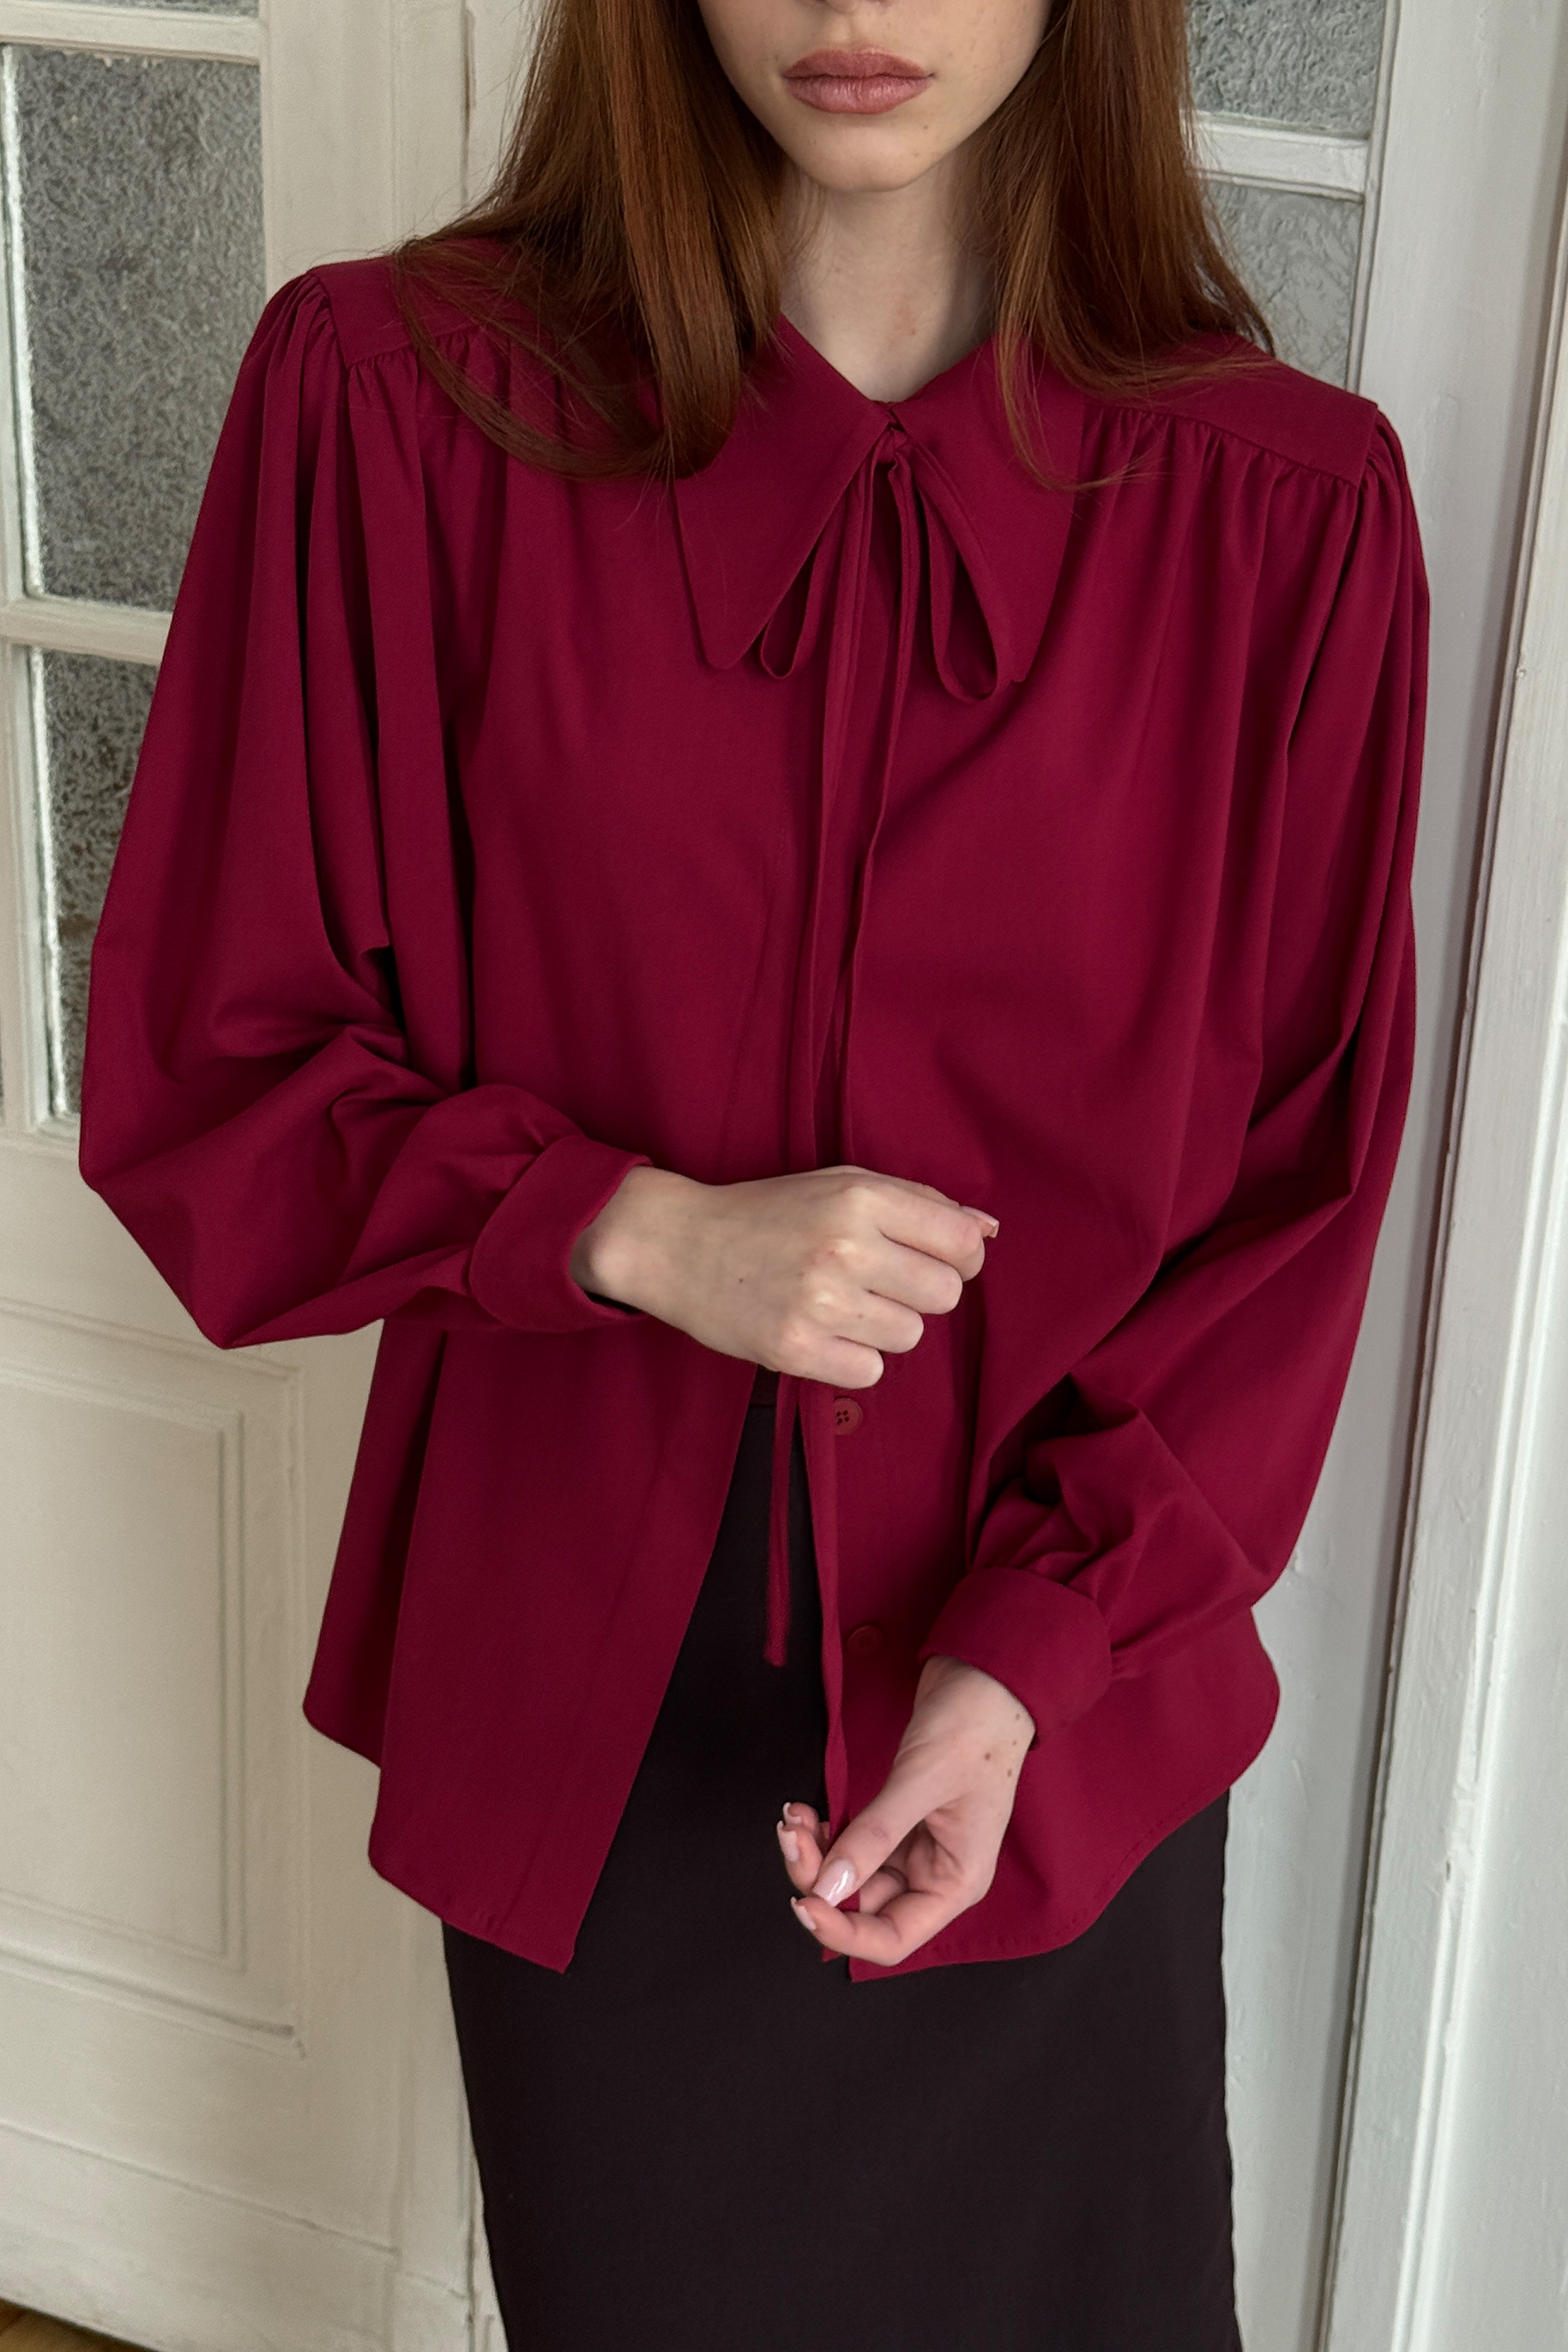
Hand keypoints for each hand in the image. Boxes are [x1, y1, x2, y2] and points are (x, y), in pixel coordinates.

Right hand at [570, 1164, 997, 1388]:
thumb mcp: (842, 1184)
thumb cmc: (770, 1212)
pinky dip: (852, 1358)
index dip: (960, 1258)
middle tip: (875, 1283)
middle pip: (944, 1295)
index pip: (963, 1244)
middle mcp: (844, 1247)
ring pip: (910, 1336)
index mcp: (861, 1197)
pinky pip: (870, 1371)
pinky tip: (820, 1332)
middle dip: (918, 1293)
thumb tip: (988, 1229)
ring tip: (840, 1305)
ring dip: (884, 1327)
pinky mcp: (793, 1349)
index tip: (932, 1260)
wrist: (679, 1244)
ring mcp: (818, 1301)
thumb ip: (919, 1202)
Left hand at [775, 1655, 1034, 1964]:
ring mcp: (912, 1847)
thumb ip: (873, 1837)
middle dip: (818, 1876)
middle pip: (862, 1905)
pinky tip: (805, 1811)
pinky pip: (849, 1843)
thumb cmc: (975, 1729)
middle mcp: (933, 1874)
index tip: (806, 1904)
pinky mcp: (894, 1820)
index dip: (844, 1932)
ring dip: (814, 1851)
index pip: (892, 1938)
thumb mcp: (920, 1782)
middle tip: (790, 1835)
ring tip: (792, 1818)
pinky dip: (823, 1832)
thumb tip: (828, 1888)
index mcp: (955, 1882)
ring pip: (848, 1874)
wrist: (985, 1677)